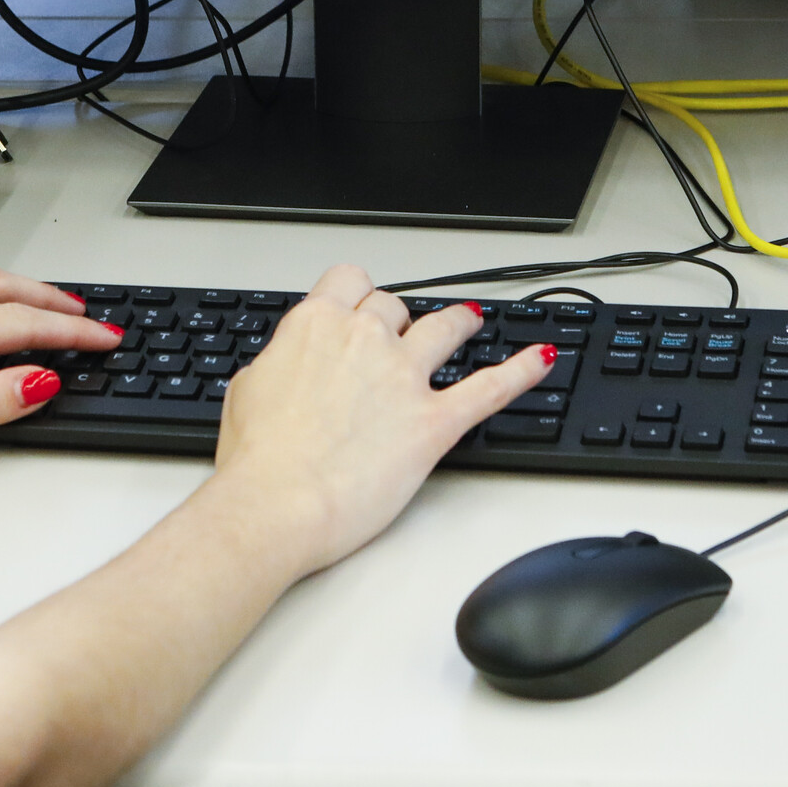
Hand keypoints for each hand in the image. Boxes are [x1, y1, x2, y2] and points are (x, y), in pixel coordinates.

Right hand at [205, 265, 552, 575]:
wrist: (275, 504)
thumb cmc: (256, 461)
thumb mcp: (247, 391)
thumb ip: (279, 365)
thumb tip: (289, 366)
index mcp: (315, 325)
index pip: (349, 281)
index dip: (357, 293)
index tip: (359, 304)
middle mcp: (365, 340)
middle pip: (395, 306)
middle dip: (399, 318)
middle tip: (399, 336)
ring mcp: (405, 378)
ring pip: (446, 328)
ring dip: (460, 322)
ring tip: (470, 321)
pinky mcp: (435, 422)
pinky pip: (490, 387)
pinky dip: (520, 371)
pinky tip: (540, 359)